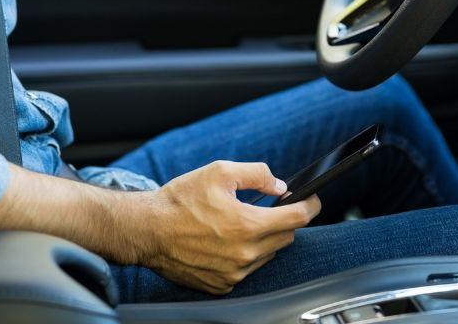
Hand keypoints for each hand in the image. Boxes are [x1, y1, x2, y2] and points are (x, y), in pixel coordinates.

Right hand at [137, 161, 321, 294]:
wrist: (146, 230)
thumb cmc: (179, 201)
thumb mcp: (219, 172)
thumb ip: (257, 174)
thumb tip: (279, 185)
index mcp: (248, 225)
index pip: (297, 219)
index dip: (310, 206)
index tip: (312, 200)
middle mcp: (245, 254)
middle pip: (284, 237)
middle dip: (281, 220)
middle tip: (265, 208)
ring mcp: (234, 273)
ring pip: (266, 255)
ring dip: (261, 239)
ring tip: (235, 224)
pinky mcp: (222, 285)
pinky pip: (246, 270)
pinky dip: (243, 255)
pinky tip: (223, 242)